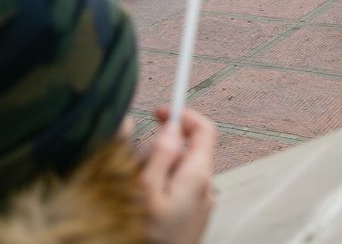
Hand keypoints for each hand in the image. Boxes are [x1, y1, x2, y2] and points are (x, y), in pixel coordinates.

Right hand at [142, 107, 217, 243]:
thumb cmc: (149, 237)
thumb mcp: (145, 191)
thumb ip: (160, 155)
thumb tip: (170, 126)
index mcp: (199, 176)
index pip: (204, 130)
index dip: (183, 114)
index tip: (159, 111)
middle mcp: (206, 189)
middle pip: (186, 151)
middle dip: (159, 150)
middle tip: (135, 166)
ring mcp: (200, 206)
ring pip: (178, 172)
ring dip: (155, 172)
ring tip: (136, 194)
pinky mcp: (190, 220)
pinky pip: (175, 193)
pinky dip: (158, 190)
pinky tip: (142, 208)